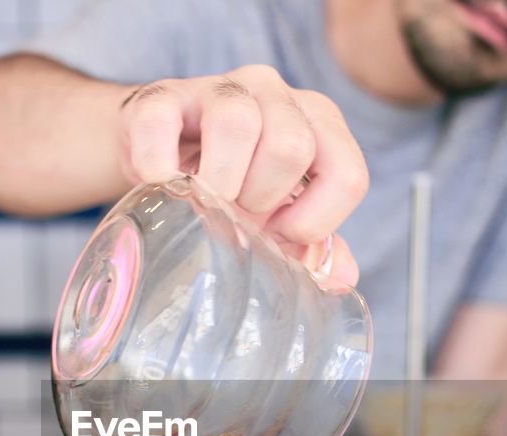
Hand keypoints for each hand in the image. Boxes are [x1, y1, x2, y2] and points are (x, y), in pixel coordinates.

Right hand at [117, 65, 367, 288]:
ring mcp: (217, 87)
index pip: (346, 174)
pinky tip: (162, 189)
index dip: (316, 221)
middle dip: (262, 198)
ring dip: (219, 182)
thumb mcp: (276, 216)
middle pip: (291, 146)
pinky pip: (160, 124)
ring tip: (204, 201)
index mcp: (316, 121)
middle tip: (237, 212)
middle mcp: (274, 92)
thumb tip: (342, 278)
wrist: (160, 154)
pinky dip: (159, 170)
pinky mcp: (159, 95)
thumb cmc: (231, 185)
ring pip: (237, 122)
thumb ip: (311, 246)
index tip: (280, 234)